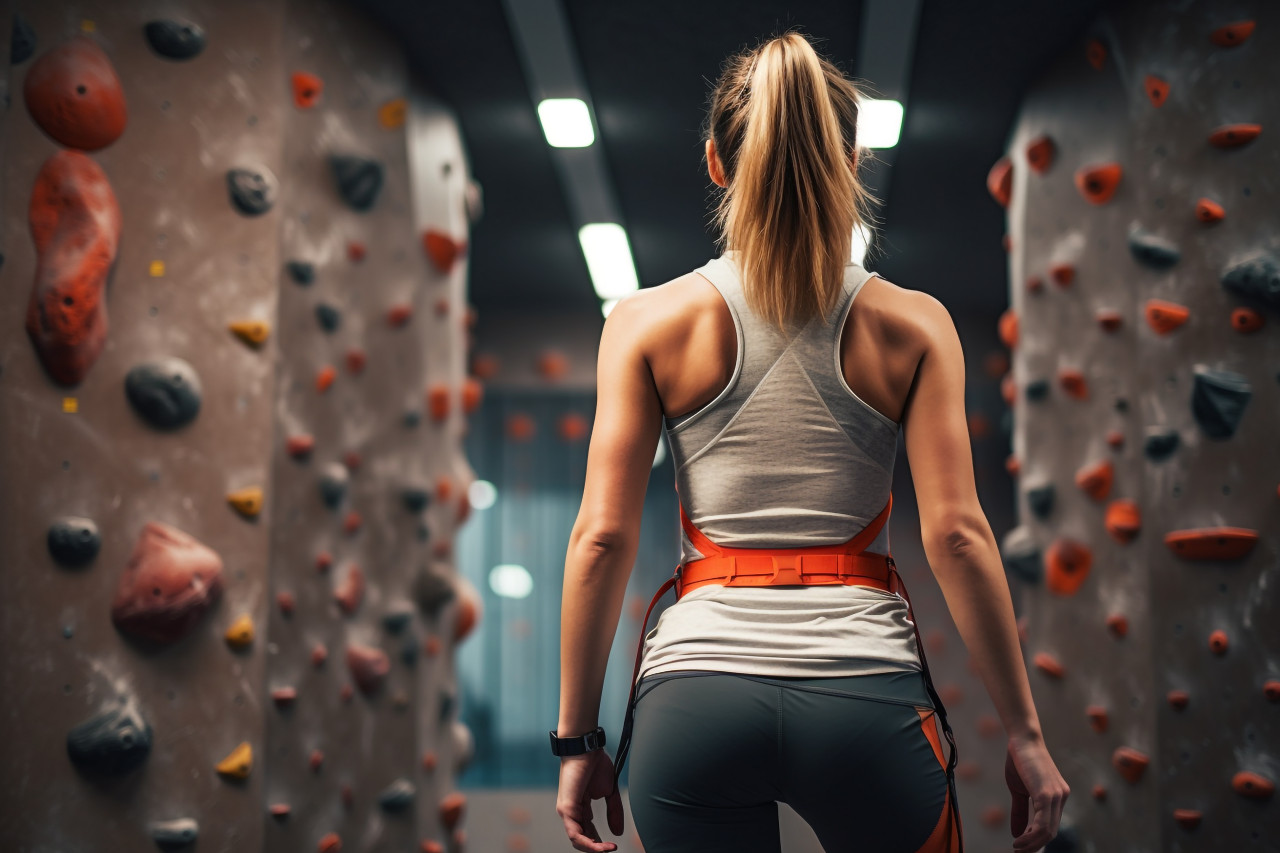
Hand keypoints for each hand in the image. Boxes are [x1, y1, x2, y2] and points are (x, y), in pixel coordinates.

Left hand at [556, 749, 624, 851]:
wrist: (586, 748)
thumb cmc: (595, 764)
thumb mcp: (610, 792)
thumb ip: (614, 811)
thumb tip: (617, 833)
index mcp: (580, 808)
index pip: (587, 832)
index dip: (599, 843)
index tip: (612, 847)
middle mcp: (571, 812)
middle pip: (581, 839)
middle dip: (596, 848)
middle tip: (610, 850)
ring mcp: (567, 811)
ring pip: (577, 840)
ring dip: (593, 848)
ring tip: (608, 850)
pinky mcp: (566, 809)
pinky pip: (574, 833)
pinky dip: (588, 843)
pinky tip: (600, 846)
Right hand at [1004, 733, 1069, 852]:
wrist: (1022, 740)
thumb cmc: (1020, 761)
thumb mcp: (1018, 790)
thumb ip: (1020, 811)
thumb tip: (1017, 833)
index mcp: (1057, 797)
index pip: (1051, 826)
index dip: (1036, 840)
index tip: (1022, 847)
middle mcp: (1061, 798)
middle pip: (1051, 832)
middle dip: (1034, 846)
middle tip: (1018, 852)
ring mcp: (1056, 796)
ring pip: (1048, 831)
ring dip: (1031, 844)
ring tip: (1017, 848)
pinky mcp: (1047, 794)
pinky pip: (1042, 822)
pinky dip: (1031, 835)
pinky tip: (1019, 839)